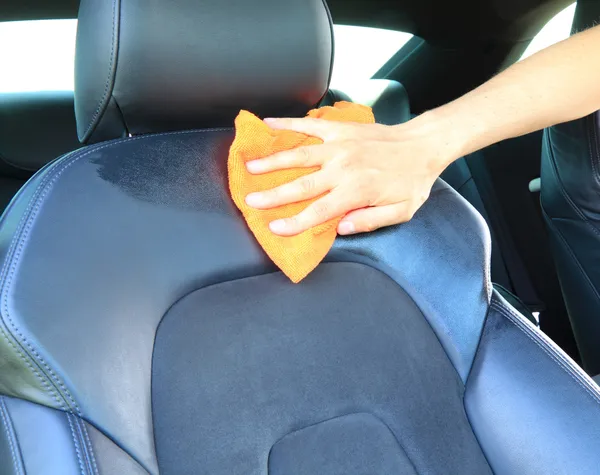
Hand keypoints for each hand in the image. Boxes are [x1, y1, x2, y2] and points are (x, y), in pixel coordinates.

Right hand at [244, 115, 455, 235]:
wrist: (423, 144)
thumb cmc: (412, 181)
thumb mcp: (401, 211)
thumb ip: (369, 221)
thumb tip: (340, 228)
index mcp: (356, 191)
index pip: (318, 212)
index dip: (294, 222)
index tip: (274, 228)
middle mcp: (343, 168)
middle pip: (301, 185)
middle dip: (273, 195)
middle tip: (250, 200)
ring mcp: (339, 146)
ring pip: (298, 155)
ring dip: (272, 161)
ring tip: (249, 166)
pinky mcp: (340, 130)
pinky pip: (309, 126)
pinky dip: (287, 124)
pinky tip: (268, 124)